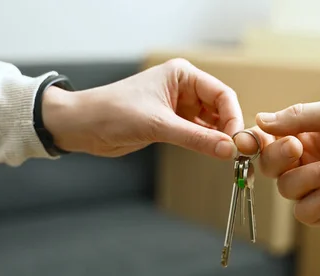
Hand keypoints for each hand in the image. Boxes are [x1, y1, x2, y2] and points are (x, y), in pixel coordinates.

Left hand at [42, 58, 241, 158]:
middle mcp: (184, 88)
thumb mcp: (158, 125)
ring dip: (220, 138)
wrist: (82, 126)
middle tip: (236, 151)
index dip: (233, 117)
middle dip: (229, 129)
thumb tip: (227, 149)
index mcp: (182, 75)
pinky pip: (198, 133)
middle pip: (221, 108)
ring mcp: (179, 107)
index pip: (222, 94)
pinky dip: (207, 144)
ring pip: (212, 123)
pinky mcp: (172, 124)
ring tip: (228, 156)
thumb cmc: (112, 112)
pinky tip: (214, 154)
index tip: (237, 140)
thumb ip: (196, 139)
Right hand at [235, 96, 319, 226]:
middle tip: (298, 148)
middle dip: (277, 157)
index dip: (252, 140)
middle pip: (270, 165)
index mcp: (308, 134)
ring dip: (305, 179)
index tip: (246, 142)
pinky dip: (317, 202)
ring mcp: (319, 187)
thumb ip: (301, 116)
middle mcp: (309, 160)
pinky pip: (305, 213)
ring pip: (286, 189)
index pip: (269, 138)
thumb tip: (261, 119)